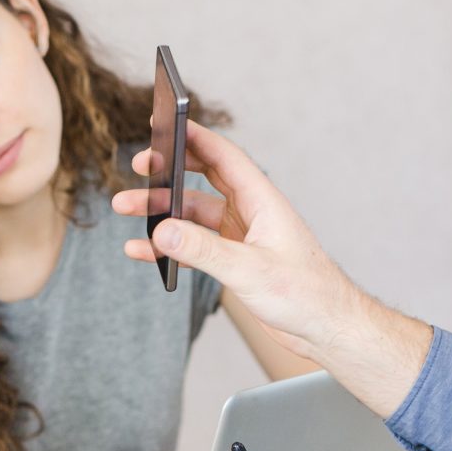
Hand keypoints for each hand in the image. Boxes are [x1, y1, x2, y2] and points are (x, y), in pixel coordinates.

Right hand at [111, 125, 359, 361]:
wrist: (325, 329)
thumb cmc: (306, 294)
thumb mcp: (250, 270)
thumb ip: (204, 250)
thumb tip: (162, 230)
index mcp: (262, 202)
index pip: (225, 158)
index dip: (196, 137)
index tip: (165, 122)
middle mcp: (250, 213)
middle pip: (202, 180)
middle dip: (169, 173)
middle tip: (138, 167)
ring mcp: (240, 237)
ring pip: (192, 216)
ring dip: (161, 213)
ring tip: (126, 209)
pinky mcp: (234, 261)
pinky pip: (194, 246)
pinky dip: (169, 247)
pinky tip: (143, 250)